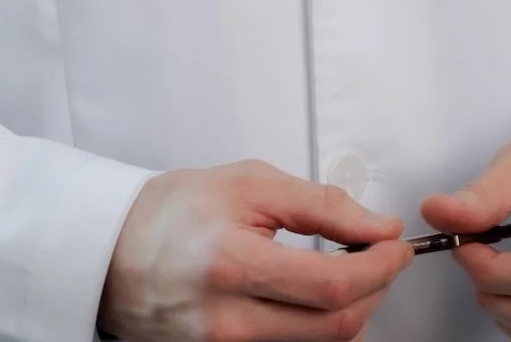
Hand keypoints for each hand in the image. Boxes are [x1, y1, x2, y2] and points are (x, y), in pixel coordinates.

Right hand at [98, 158, 412, 340]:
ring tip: (348, 270)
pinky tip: (312, 296)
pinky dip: (315, 325)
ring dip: (350, 308)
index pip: (331, 285)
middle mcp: (227, 321)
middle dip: (375, 290)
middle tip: (382, 257)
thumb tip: (377, 227)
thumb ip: (320, 206)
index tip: (397, 246)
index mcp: (232, 264)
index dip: (379, 267)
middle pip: (335, 326)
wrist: (113, 250)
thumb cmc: (176, 210)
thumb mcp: (250, 184)